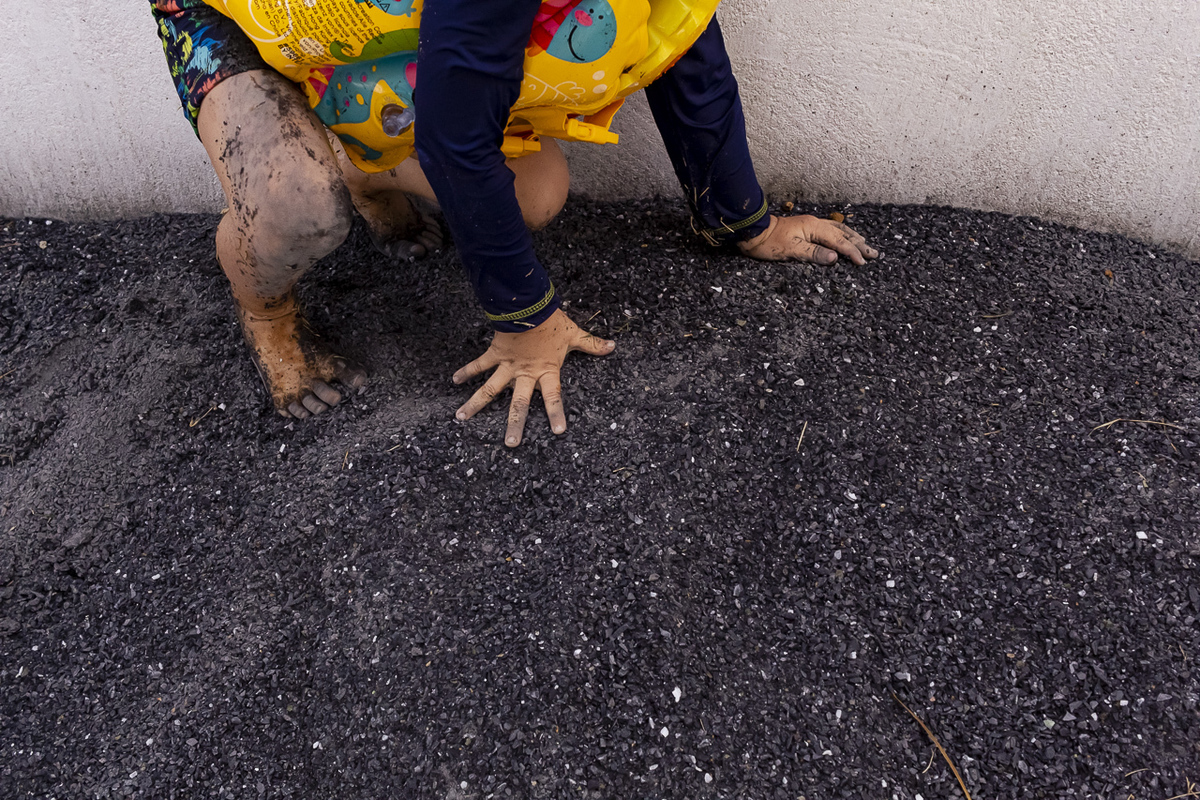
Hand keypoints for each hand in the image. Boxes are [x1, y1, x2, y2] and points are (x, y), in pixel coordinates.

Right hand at [452, 309, 614, 446]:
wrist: (530, 305)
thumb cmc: (553, 321)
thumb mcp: (573, 334)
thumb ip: (592, 344)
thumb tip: (612, 346)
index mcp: (546, 371)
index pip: (553, 396)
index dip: (557, 413)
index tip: (558, 432)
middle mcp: (525, 373)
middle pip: (519, 403)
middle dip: (515, 424)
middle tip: (509, 444)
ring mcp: (508, 365)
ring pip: (490, 389)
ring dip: (476, 403)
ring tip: (461, 418)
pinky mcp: (496, 353)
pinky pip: (479, 364)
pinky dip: (466, 371)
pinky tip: (454, 381)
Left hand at [738, 214, 877, 264]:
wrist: (753, 231)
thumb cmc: (768, 242)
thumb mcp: (790, 250)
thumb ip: (813, 253)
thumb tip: (835, 258)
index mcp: (813, 228)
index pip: (838, 241)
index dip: (852, 252)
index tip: (863, 262)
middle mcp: (815, 224)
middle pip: (842, 234)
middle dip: (859, 244)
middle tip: (874, 253)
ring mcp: (811, 225)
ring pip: (838, 230)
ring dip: (852, 238)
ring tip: (865, 243)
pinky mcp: (806, 228)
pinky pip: (830, 230)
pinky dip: (841, 235)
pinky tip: (844, 237)